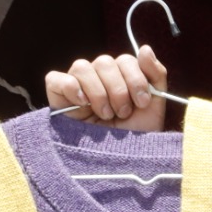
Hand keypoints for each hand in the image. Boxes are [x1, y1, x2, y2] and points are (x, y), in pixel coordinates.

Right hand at [44, 45, 167, 131]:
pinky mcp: (58, 98)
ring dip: (98, 93)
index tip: (142, 103)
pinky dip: (70, 87)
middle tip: (122, 113)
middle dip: (118, 90)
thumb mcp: (154, 108)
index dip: (135, 78)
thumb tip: (145, 48)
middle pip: (104, 62)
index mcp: (121, 78)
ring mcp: (77, 87)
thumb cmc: (136, 137)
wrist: (121, 163)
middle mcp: (98, 78)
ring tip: (106, 115)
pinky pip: (55, 79)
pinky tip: (83, 104)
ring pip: (82, 67)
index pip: (125, 59)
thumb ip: (155, 76)